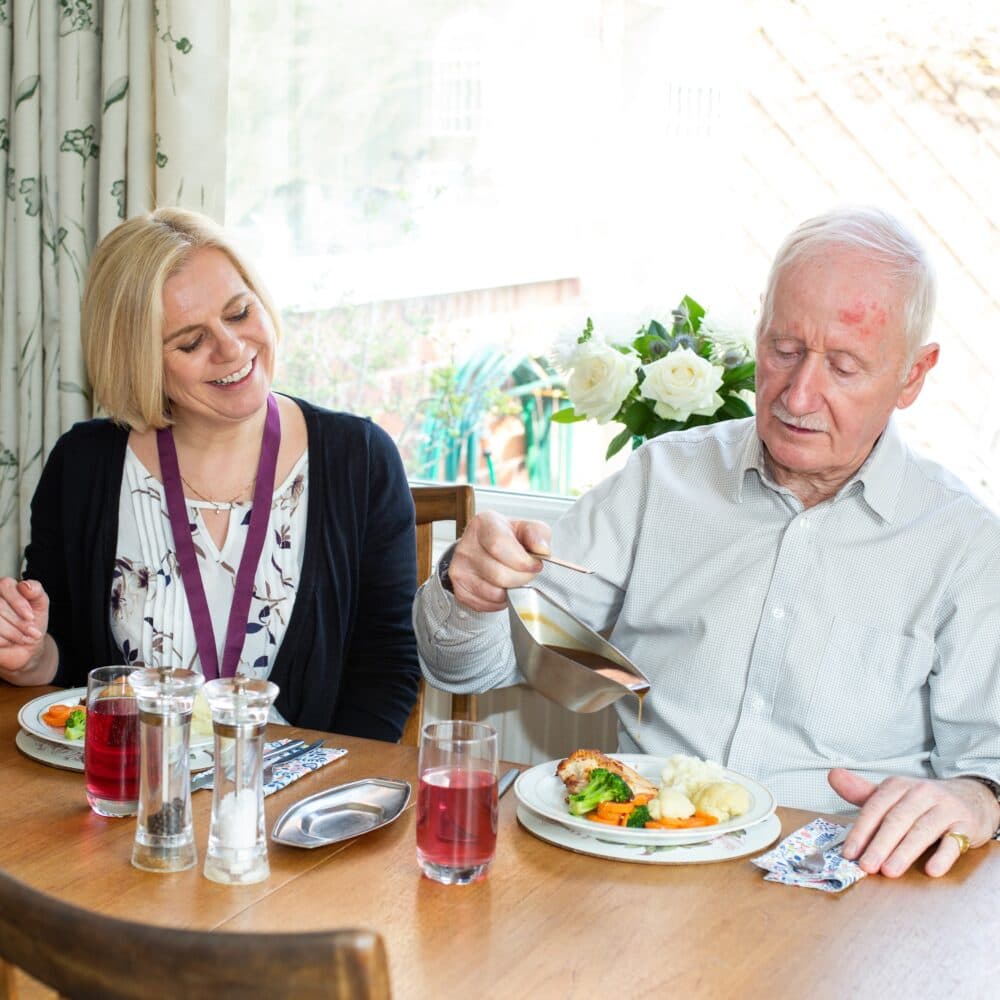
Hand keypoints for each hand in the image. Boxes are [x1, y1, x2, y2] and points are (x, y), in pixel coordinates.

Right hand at [0, 578, 49, 674]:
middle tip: (31, 632)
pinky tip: (9, 642)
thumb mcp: (40, 604)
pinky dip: (3, 641)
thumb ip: (36, 590)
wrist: (25, 645)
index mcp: (4, 586)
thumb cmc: (32, 621)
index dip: (18, 603)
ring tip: (23, 638)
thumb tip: (25, 585)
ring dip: (12, 633)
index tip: (31, 617)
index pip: (5, 586)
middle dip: (19, 622)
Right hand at [446, 512, 550, 611]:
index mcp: (484, 524)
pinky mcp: (459, 589)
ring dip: (512, 591)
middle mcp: (466, 546)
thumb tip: (541, 549)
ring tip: (516, 580)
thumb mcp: (526, 529)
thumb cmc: (508, 539)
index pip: (498, 544)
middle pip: (499, 574)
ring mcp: (459, 569)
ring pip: (494, 593)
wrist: (484, 550)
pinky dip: (501, 602)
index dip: (522, 560)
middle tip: (528, 575)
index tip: (535, 565)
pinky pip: (487, 604)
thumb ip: (538, 533)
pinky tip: (503, 588)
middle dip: (522, 579)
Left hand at [828, 768, 999, 877]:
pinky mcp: (966, 824)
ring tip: (889, 871)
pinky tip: (931, 870)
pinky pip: (954, 842)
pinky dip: (942, 856)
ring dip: (904, 852)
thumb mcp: (893, 795)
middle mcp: (921, 793)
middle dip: (879, 844)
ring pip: (922, 830)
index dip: (861, 831)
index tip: (849, 853)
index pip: (874, 808)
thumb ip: (863, 793)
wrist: (970, 797)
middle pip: (896, 820)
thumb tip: (832, 775)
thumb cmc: (922, 802)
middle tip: (866, 866)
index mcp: (898, 786)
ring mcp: (945, 808)